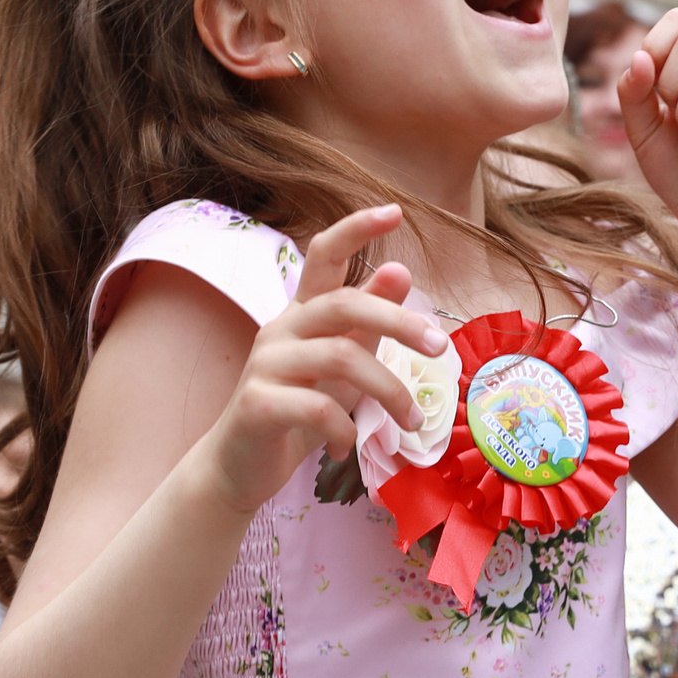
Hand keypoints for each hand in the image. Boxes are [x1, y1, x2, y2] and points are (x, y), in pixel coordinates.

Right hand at [195, 205, 447, 514]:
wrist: (238, 467)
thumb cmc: (299, 410)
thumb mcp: (342, 362)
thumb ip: (368, 321)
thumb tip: (401, 270)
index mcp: (302, 312)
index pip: (323, 254)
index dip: (356, 229)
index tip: (395, 210)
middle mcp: (281, 328)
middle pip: (343, 304)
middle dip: (398, 322)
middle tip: (439, 347)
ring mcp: (265, 365)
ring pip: (339, 358)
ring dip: (388, 390)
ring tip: (411, 420)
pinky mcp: (256, 405)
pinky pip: (316, 408)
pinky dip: (345, 428)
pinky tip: (350, 445)